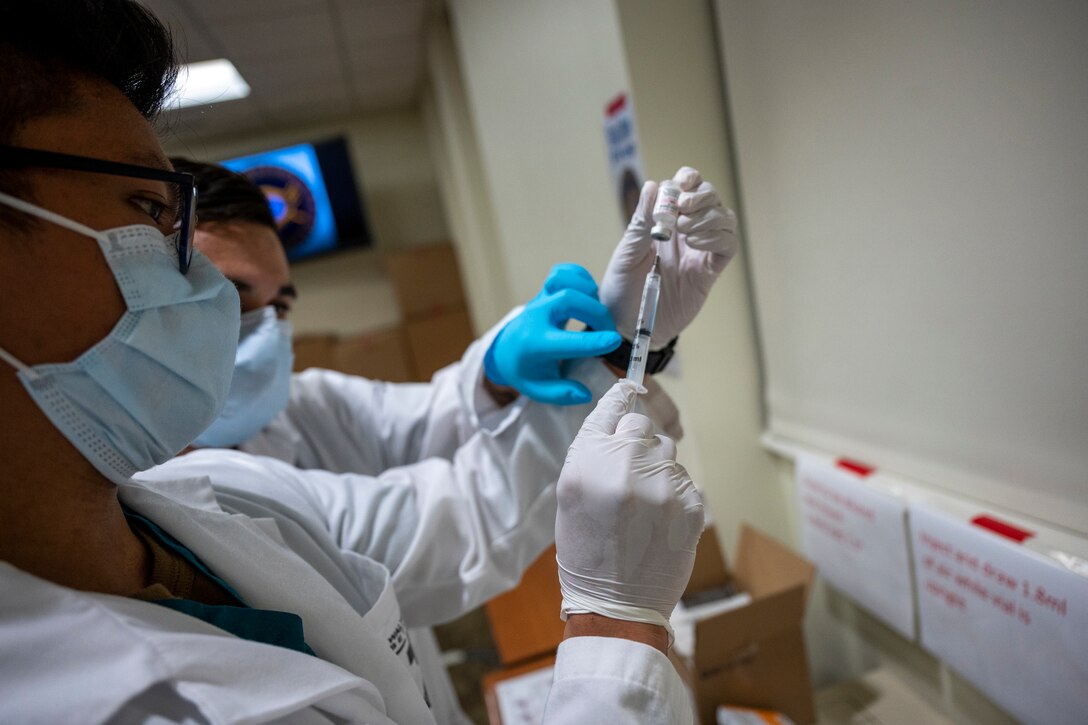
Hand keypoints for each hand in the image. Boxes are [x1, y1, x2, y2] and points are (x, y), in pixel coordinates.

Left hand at [484, 264, 621, 404]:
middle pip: (568, 300)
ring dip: (588, 291)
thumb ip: (560, 394)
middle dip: (596, 313)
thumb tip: (585, 393)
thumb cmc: (525, 369)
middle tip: (609, 331)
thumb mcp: (537, 389)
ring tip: (597, 311)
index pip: (566, 341)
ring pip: (563, 279)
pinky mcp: (546, 289)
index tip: (614, 342)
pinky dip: (579, 276)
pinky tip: (588, 294)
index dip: (592, 341)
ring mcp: (541, 299)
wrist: (506, 348)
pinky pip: (562, 271)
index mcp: (535, 344)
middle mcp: (537, 317)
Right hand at [555, 381, 703, 630]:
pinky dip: (674, 494)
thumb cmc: (587, 549)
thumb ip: (593, 448)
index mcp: (588, 461)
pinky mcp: (691, 504)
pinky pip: (685, 480)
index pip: (612, 409)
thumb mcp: (570, 493)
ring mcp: (663, 485)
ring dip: (657, 470)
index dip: (622, 398)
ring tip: (642, 507)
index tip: (632, 387)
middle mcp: (626, 466)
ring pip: (667, 453)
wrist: (617, 604)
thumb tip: (622, 407)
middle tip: (626, 480)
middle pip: (642, 427)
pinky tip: (658, 521)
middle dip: (636, 445)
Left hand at [600, 166, 737, 346]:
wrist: (627, 326)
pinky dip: (717, 238)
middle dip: (701, 196)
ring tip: (684, 232)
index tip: (683, 183)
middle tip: (682, 210)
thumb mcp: (626, 252)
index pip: (686, 186)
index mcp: (663, 221)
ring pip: (724, 218)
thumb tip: (653, 185)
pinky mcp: (709, 272)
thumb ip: (641, 221)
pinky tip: (695, 245)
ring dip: (707, 217)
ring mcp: (700, 251)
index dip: (689, 178)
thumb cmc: (621, 289)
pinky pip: (728, 246)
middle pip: (710, 197)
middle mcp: (685, 231)